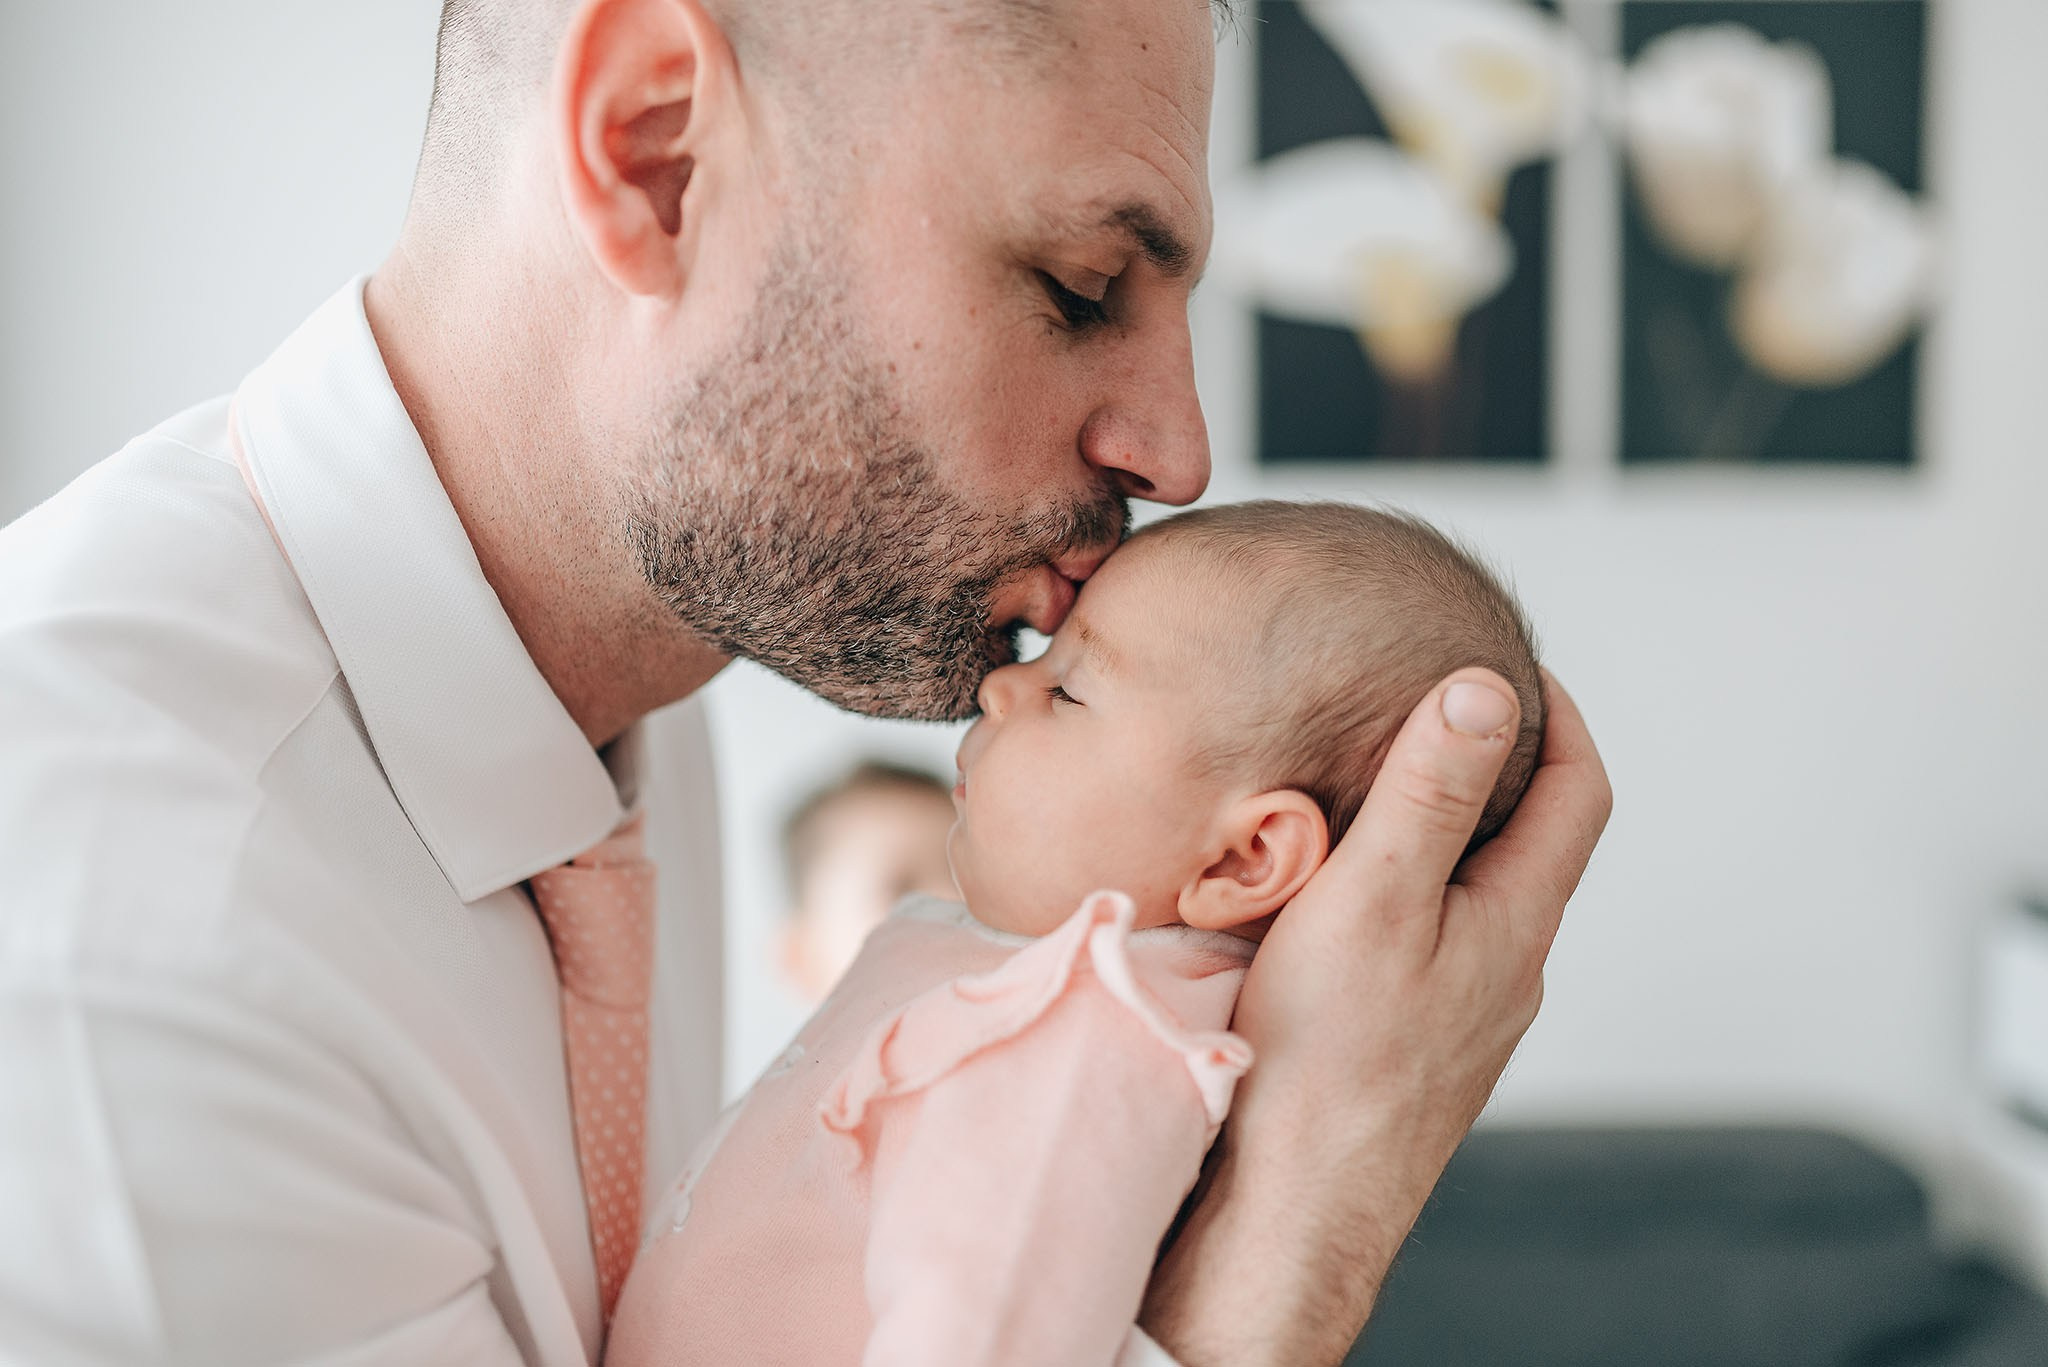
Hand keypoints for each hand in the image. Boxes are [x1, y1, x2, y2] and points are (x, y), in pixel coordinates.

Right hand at [1141, 668, 1610, 1366]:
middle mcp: (1507, 972)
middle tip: (1434, 708)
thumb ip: (1432, 791)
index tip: (1512, 662)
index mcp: (1516, 922)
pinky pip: (1429, 946)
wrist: (1293, 1206)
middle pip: (1531, 843)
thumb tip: (1490, 686)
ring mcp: (1464, 1018)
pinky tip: (1339, 897)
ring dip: (1446, 834)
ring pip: (1475, 899)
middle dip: (1496, 765)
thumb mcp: (1376, 898)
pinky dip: (1405, 894)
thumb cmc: (1327, 1058)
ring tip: (1375, 786)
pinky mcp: (1414, 1049)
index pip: (1578, 793)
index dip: (1558, 716)